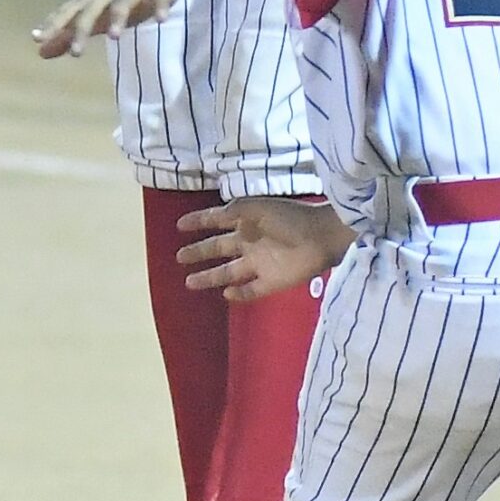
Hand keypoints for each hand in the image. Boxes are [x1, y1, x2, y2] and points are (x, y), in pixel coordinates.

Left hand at [33, 0, 174, 56]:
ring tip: (114, 38)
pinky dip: (159, 7)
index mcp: (91, 0)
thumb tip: (40, 52)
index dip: (53, 24)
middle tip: (76, 54)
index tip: (37, 38)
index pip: (68, 12)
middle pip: (91, 10)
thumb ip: (68, 35)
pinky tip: (161, 20)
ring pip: (122, 3)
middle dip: (83, 29)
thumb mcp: (94, 18)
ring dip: (117, 18)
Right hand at [176, 196, 351, 302]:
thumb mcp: (259, 206)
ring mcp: (260, 264)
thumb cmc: (290, 218)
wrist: (321, 237)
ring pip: (228, 272)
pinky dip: (239, 294)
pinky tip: (226, 294)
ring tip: (188, 282)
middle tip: (178, 257)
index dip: (199, 221)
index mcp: (246, 222)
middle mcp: (250, 243)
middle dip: (198, 252)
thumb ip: (236, 209)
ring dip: (209, 277)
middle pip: (218, 249)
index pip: (217, 221)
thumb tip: (217, 214)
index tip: (180, 225)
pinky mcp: (271, 282)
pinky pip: (251, 290)